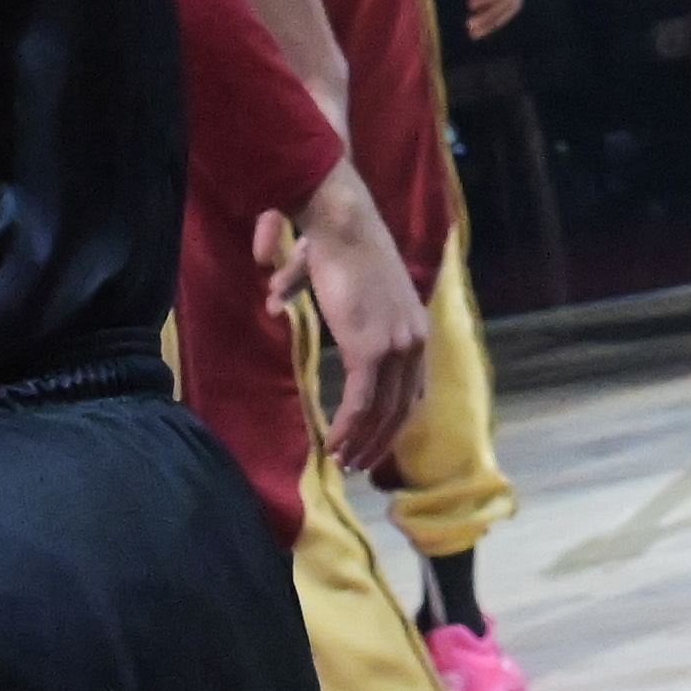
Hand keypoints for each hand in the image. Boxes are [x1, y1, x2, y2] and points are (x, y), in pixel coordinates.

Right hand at [268, 171, 434, 474]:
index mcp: (415, 328)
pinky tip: (333, 445)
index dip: (394, 420)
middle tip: (358, 464)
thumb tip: (275, 300)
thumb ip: (306, 290)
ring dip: (361, 442)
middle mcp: (414, 342)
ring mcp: (396, 348)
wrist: (342, 226)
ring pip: (381, 412)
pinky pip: (361, 404)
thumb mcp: (334, 279)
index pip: (413, 389)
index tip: (376, 442)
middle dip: (380, 441)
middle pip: (401, 408)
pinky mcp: (372, 352)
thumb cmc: (333, 244)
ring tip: (342, 462)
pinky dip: (347, 430)